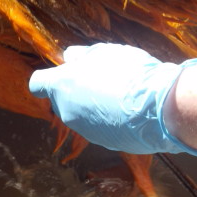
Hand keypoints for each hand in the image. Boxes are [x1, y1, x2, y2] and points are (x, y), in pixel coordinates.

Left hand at [29, 44, 196, 156]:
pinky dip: (108, 120)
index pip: (37, 84)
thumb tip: (69, 57)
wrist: (159, 107)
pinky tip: (129, 111)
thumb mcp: (103, 53)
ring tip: (120, 94)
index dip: (47, 78)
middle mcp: (66, 112)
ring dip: (93, 106)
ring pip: (82, 115)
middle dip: (75, 91)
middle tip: (100, 79)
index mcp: (61, 87)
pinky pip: (100, 128)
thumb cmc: (129, 73)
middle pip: (61, 101)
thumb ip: (81, 55)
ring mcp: (84, 131)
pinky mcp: (103, 143)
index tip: (61, 73)